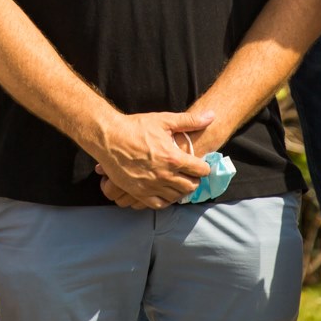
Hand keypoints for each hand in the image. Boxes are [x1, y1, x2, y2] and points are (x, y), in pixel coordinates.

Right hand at [90, 109, 213, 208]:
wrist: (108, 138)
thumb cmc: (135, 127)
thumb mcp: (163, 120)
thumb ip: (189, 121)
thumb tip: (212, 116)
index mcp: (173, 157)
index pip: (200, 170)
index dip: (203, 167)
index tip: (199, 164)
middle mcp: (165, 174)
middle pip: (191, 186)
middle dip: (194, 180)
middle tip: (190, 174)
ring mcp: (152, 185)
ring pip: (177, 196)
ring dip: (181, 190)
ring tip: (179, 182)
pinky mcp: (139, 192)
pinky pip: (159, 204)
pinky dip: (166, 200)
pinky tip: (166, 192)